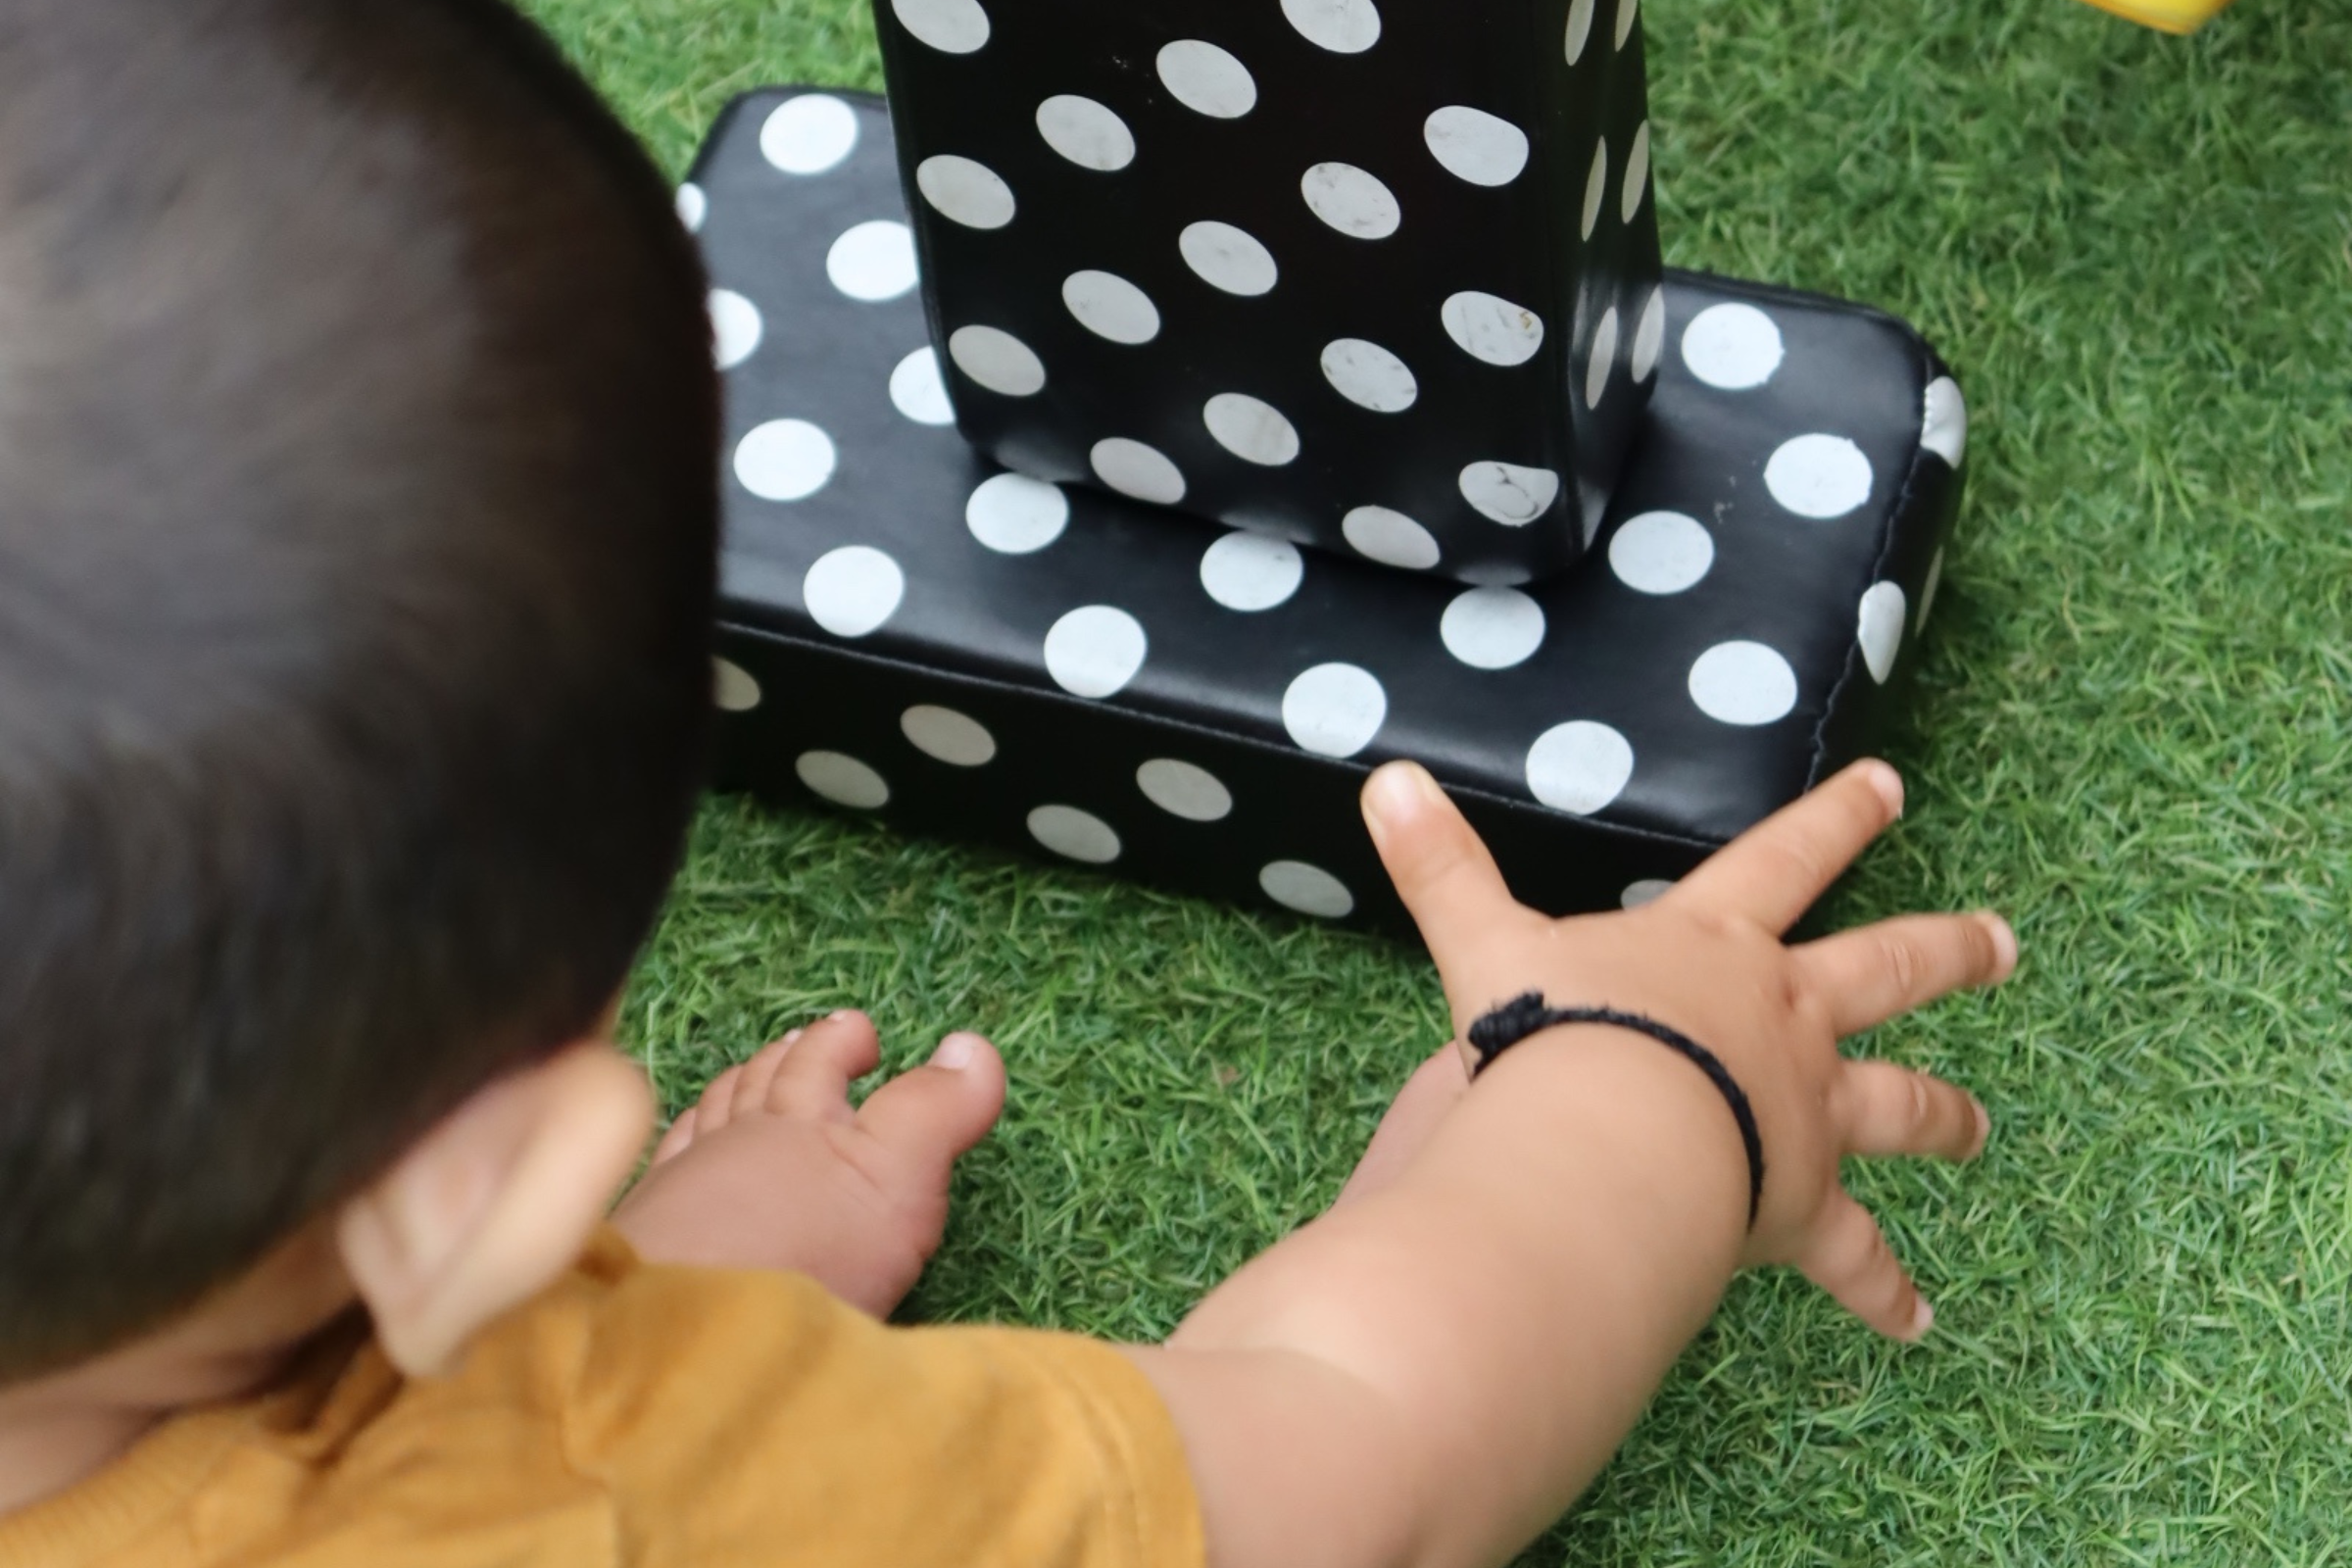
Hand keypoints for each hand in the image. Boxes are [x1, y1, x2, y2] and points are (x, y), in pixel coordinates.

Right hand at [1360, 758, 2014, 1339]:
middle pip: (1886, 971)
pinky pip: (1852, 1254)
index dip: (1837, 818)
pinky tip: (1916, 1321)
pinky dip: (1882, 1286)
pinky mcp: (1800, 1200)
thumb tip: (1384, 778)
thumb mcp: (1487, 939)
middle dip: (1946, 952)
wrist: (1606, 1136)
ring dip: (1944, 1116)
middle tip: (2002, 942)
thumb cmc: (1555, 1032)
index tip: (1890, 785)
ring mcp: (1805, 1107)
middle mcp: (1782, 1017)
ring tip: (1981, 1129)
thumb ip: (1441, 864)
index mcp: (1718, 945)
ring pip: (1899, 1105)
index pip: (1786, 858)